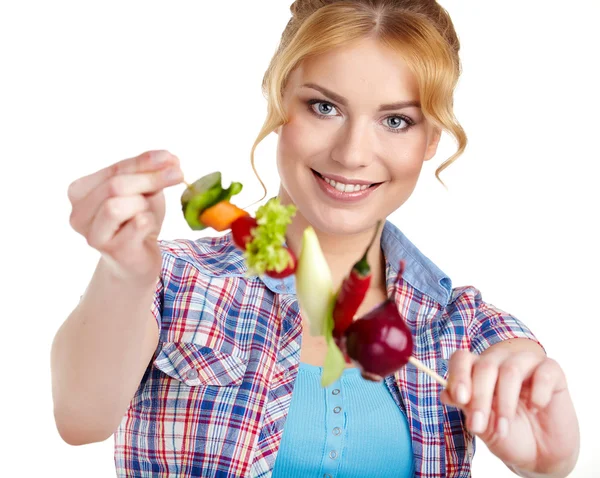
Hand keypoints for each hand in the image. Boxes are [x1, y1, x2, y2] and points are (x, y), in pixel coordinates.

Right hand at [67, 150, 182, 282]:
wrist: (137, 261)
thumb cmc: (136, 222)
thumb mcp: (142, 192)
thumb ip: (150, 173)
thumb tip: (171, 159)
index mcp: (80, 192)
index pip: (114, 170)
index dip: (143, 162)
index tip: (171, 157)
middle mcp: (78, 214)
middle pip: (114, 186)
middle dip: (150, 178)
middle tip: (177, 175)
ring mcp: (93, 235)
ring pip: (116, 205)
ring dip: (142, 204)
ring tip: (147, 213)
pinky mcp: (113, 251)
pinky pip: (137, 224)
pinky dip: (149, 222)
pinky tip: (147, 229)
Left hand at [441, 348, 578, 474]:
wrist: (540, 456)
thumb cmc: (508, 435)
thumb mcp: (482, 425)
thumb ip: (465, 406)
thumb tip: (445, 393)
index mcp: (479, 369)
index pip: (462, 359)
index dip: (458, 375)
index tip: (460, 398)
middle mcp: (501, 361)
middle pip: (485, 366)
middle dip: (480, 398)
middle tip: (478, 425)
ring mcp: (527, 363)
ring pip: (511, 370)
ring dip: (505, 403)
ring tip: (503, 428)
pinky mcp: (553, 372)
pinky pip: (544, 373)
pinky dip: (538, 393)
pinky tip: (537, 408)